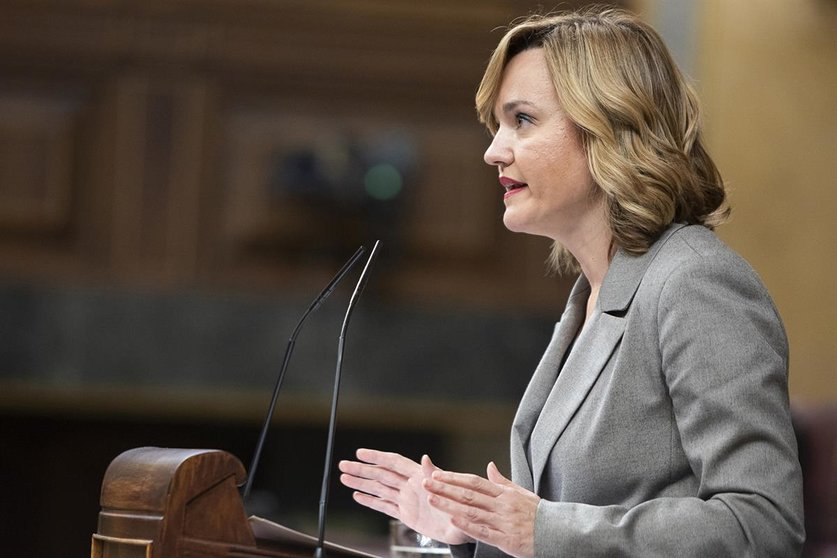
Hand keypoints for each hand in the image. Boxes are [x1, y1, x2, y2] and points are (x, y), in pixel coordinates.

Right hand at [338, 449, 471, 544]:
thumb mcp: (451, 490)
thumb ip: (436, 474)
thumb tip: (426, 459)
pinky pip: (384, 506)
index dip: (377, 457)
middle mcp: (410, 486)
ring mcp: (407, 499)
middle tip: (342, 464)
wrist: (467, 526)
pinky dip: (370, 501)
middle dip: (362, 469)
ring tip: (343, 477)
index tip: (360, 452)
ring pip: (379, 489)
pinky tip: (357, 495)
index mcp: (419, 477)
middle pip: (381, 474)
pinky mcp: (406, 514)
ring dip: (361, 483)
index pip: (394, 463)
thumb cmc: (463, 505)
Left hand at [423, 462, 539, 557]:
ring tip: (432, 499)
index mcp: (504, 493)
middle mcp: (502, 505)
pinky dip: (468, 526)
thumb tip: (489, 465)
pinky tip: (453, 521)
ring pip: (472, 512)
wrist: (558, 534)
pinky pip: (484, 532)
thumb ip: (502, 481)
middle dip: (445, 489)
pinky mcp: (506, 540)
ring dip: (450, 505)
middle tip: (426, 483)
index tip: (437, 475)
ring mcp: (503, 522)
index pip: (474, 482)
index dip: (454, 478)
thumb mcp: (522, 493)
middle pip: (468, 494)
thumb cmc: (538, 514)